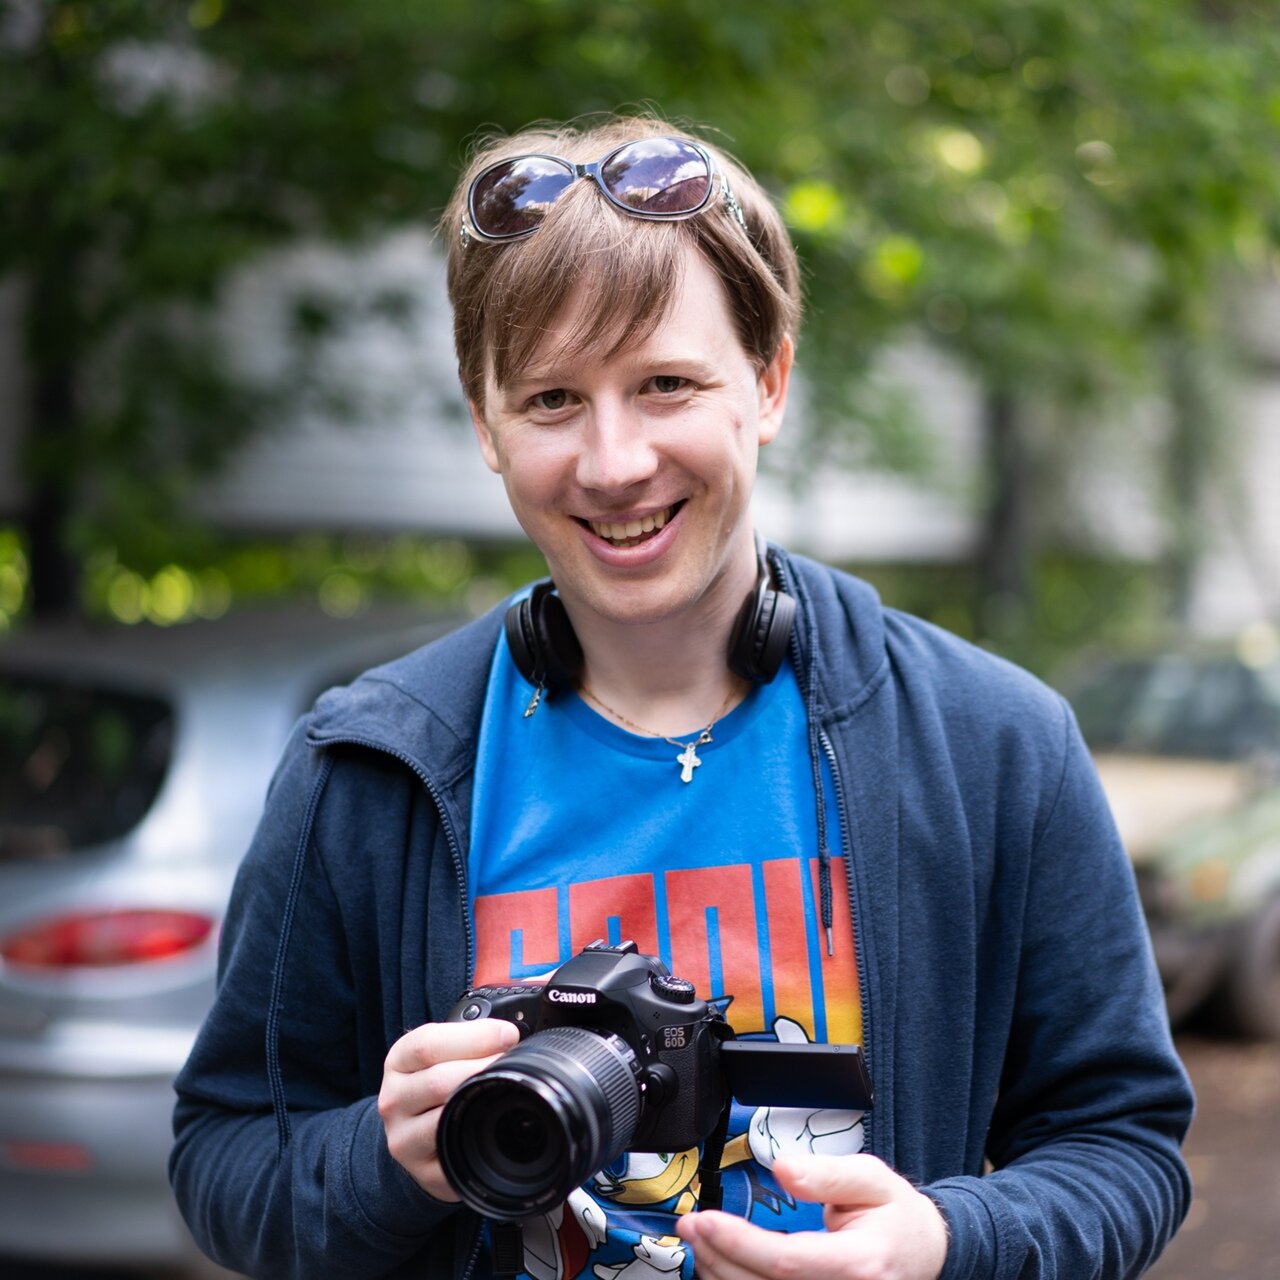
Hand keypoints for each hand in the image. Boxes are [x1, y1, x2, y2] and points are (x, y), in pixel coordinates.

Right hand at [377, 1018, 519, 1199]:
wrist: (416, 1132)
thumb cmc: (436, 1083)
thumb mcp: (442, 1052)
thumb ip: (468, 1039)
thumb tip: (509, 1035)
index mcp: (398, 1061)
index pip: (427, 1045)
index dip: (474, 1037)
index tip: (508, 1034)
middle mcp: (393, 1100)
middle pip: (437, 1081)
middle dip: (483, 1068)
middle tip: (514, 1062)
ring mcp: (403, 1138)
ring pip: (442, 1118)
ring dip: (479, 1100)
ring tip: (506, 1088)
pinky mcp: (422, 1171)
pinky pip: (454, 1156)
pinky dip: (477, 1138)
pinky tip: (493, 1124)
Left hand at [676, 1153, 947, 1279]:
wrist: (927, 1254)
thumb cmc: (897, 1218)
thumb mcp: (873, 1179)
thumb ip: (827, 1174)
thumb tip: (783, 1168)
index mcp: (860, 1264)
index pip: (786, 1261)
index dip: (737, 1243)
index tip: (703, 1219)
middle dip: (718, 1257)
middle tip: (691, 1225)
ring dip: (722, 1275)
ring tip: (701, 1243)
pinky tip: (723, 1267)